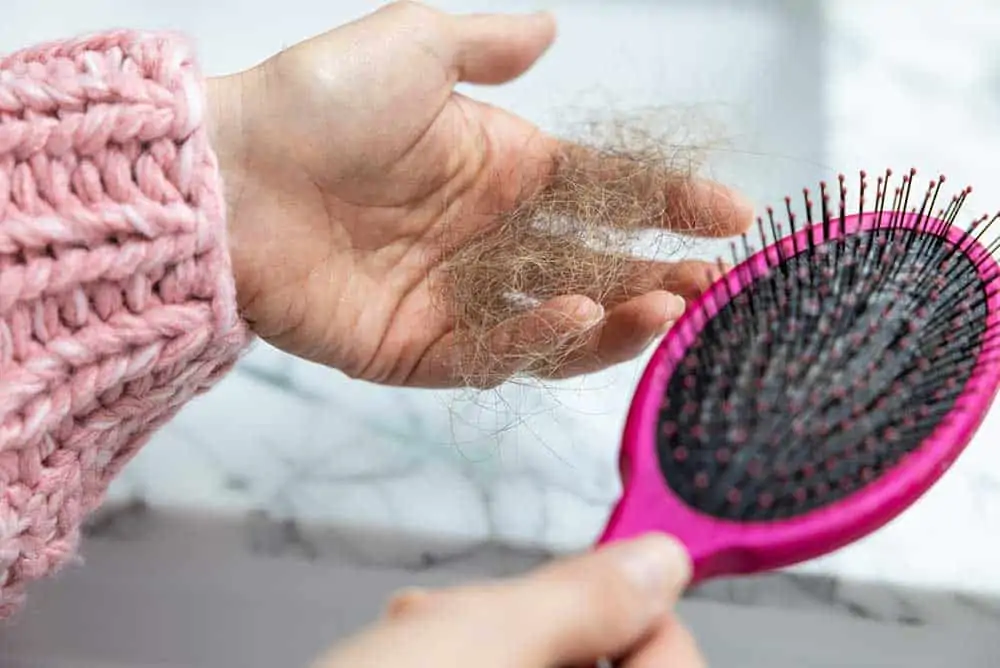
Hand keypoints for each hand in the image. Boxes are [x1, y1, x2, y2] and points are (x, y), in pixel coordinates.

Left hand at [207, 1, 751, 386]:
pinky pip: (494, 352)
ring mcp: (457, 298)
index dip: (667, 200)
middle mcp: (489, 238)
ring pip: (559, 319)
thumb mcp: (413, 46)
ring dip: (620, 316)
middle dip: (661, 272)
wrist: (229, 177)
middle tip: (715, 280)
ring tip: (671, 304)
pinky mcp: (418, 350)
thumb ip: (488, 46)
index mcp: (500, 168)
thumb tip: (553, 29)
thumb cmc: (316, 103)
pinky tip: (583, 312)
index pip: (605, 190)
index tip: (731, 211)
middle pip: (595, 263)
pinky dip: (543, 337)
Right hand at [312, 533, 702, 667]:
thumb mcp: (479, 646)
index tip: (589, 578)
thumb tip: (659, 564)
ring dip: (481, 645)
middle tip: (457, 612)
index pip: (676, 664)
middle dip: (530, 625)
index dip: (636, 611)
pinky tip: (404, 660)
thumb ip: (583, 600)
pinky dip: (457, 667)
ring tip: (415, 634)